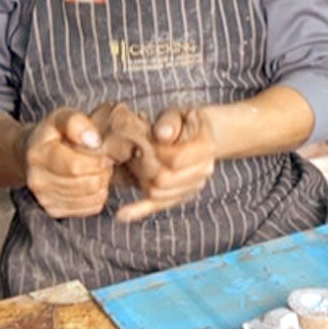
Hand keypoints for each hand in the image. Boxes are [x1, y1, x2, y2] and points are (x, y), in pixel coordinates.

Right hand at [23, 107, 113, 218]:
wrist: (31, 154)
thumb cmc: (52, 134)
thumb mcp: (61, 117)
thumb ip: (76, 123)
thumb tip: (94, 141)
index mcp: (38, 155)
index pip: (76, 166)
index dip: (97, 158)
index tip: (101, 149)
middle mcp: (38, 181)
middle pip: (87, 183)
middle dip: (103, 170)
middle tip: (102, 159)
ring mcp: (45, 199)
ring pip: (92, 197)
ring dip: (103, 181)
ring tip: (96, 168)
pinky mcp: (55, 210)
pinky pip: (91, 207)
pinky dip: (99, 194)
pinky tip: (91, 179)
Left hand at [116, 108, 215, 222]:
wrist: (196, 133)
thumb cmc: (183, 121)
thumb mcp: (179, 113)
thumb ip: (170, 121)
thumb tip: (161, 135)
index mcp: (205, 147)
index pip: (176, 158)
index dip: (156, 151)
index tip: (144, 140)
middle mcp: (203, 170)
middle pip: (166, 179)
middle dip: (144, 167)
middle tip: (134, 153)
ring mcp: (192, 186)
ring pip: (159, 194)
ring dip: (140, 180)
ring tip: (132, 165)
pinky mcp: (180, 196)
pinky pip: (158, 206)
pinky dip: (139, 211)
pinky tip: (122, 215)